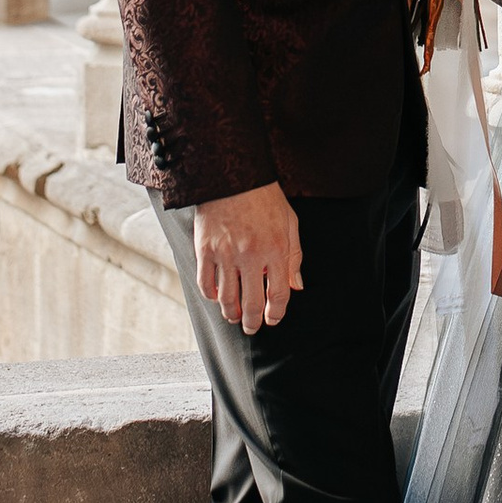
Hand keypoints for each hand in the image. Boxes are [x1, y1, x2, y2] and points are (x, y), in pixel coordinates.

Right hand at [193, 181, 303, 331]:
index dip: (276, 313)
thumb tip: (296, 287)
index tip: (273, 319)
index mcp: (275, 249)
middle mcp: (251, 255)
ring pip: (227, 299)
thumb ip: (294, 257)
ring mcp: (226, 253)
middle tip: (252, 327)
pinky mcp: (205, 249)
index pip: (278, 294)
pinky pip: (205, 283)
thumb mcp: (290, 223)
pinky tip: (217, 298)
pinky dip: (211, 296)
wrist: (233, 174)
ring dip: (231, 314)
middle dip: (253, 322)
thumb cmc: (265, 198)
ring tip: (235, 317)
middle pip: (252, 303)